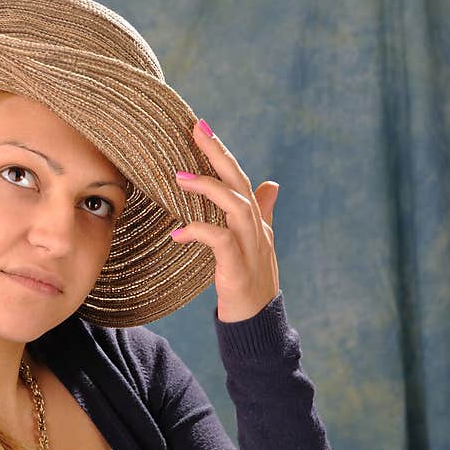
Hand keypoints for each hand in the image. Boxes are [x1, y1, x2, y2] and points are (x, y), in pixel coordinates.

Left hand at [170, 119, 280, 322]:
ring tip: (178, 178)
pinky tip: (177, 233)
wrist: (257, 322)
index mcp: (255, 219)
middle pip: (239, 182)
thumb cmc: (250, 280)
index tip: (200, 126)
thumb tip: (272, 184)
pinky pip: (221, 242)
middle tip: (195, 129)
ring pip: (234, 206)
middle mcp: (256, 227)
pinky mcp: (238, 268)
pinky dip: (199, 233)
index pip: (238, 177)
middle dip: (218, 153)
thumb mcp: (254, 242)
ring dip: (208, 188)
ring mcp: (251, 247)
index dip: (221, 152)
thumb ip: (261, 212)